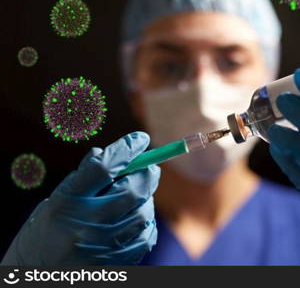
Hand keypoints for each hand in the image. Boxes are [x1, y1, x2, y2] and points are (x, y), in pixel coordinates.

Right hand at [2, 132, 159, 264]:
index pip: (104, 168)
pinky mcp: (116, 262)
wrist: (36, 274)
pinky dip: (146, 223)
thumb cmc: (47, 230)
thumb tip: (113, 152)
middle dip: (146, 174)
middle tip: (149, 167)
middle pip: (132, 190)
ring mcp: (103, 246)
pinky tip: (134, 220)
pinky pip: (146, 236)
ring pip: (143, 212)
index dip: (127, 149)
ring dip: (146, 199)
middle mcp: (86, 224)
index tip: (140, 139)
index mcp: (66, 202)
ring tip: (135, 198)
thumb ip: (84, 177)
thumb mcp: (57, 199)